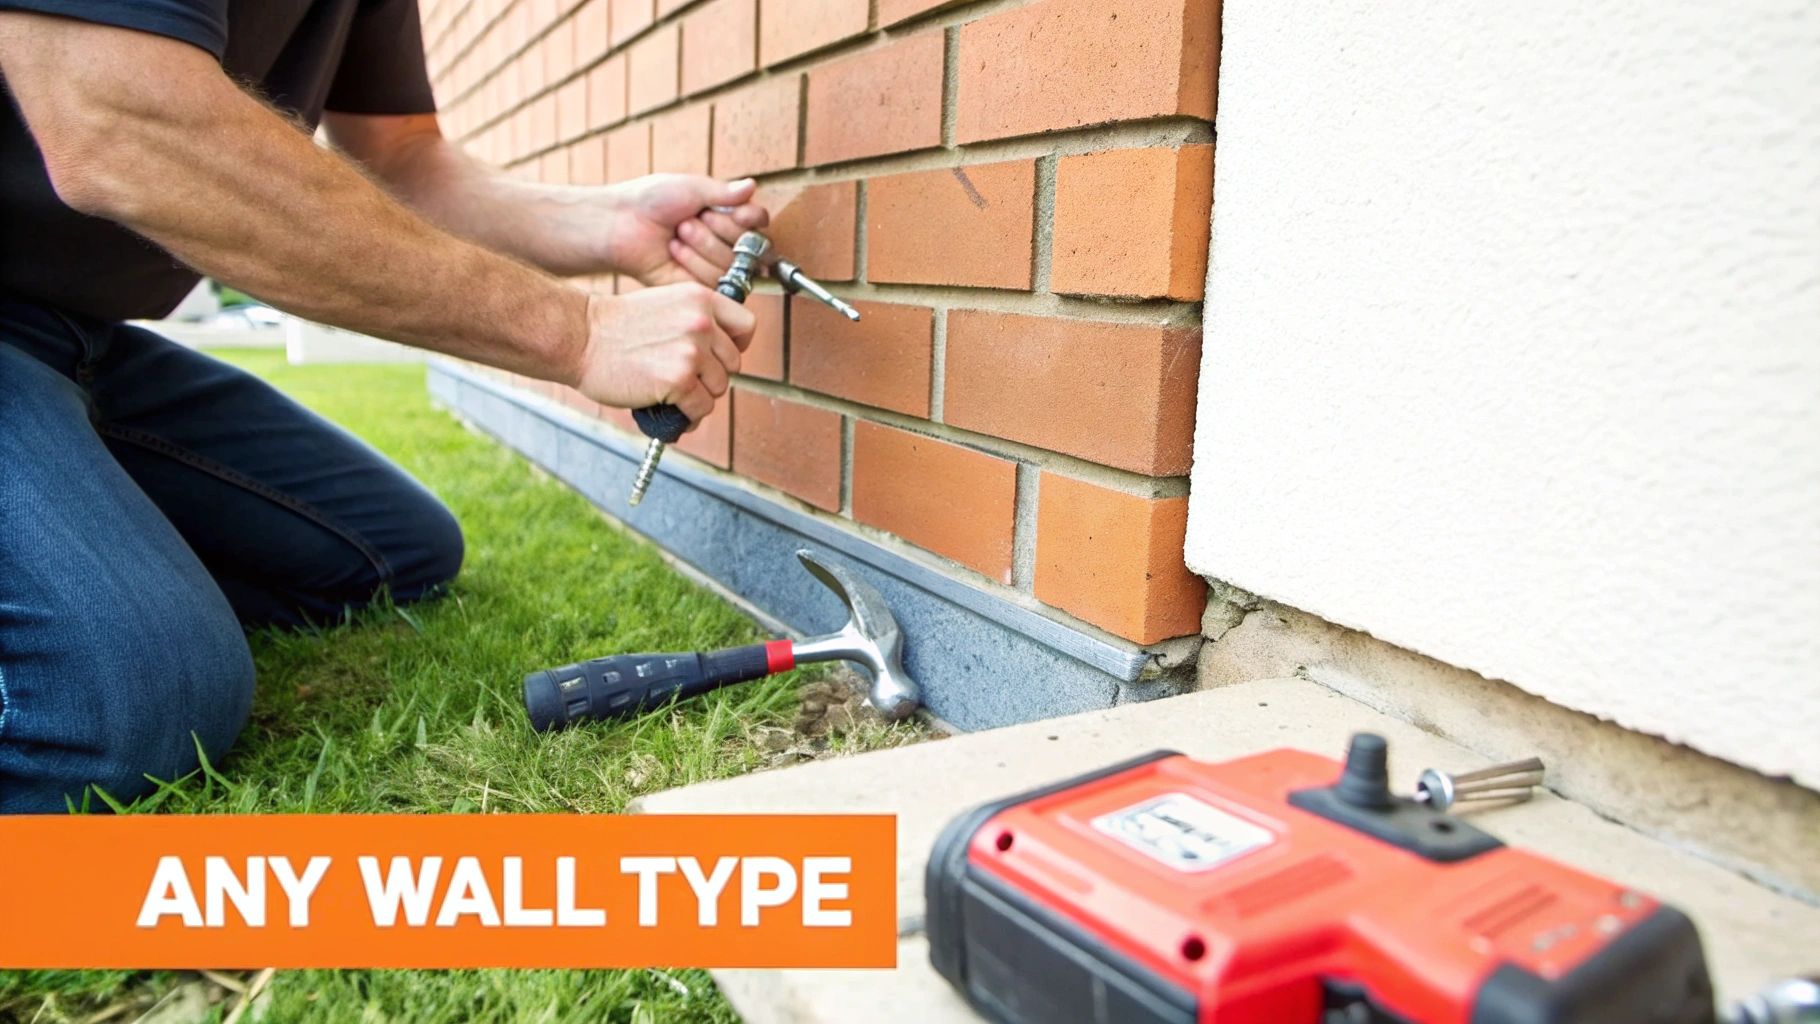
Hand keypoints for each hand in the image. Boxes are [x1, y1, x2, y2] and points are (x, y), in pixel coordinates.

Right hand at [574, 285, 755, 426]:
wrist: (580, 338)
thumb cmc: (615, 326)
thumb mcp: (665, 304)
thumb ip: (694, 320)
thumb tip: (721, 355)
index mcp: (700, 299)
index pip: (747, 326)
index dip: (737, 346)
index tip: (720, 356)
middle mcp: (701, 323)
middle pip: (733, 364)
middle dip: (711, 375)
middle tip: (683, 377)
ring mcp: (691, 352)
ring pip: (718, 388)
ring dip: (698, 396)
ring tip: (671, 392)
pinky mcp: (678, 381)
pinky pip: (701, 409)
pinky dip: (687, 414)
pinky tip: (669, 407)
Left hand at [603, 174, 769, 286]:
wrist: (620, 224)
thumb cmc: (651, 200)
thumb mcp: (691, 187)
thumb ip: (725, 192)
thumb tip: (752, 186)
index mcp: (725, 215)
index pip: (758, 221)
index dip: (750, 219)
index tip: (735, 212)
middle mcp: (724, 242)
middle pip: (749, 245)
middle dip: (719, 229)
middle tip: (691, 220)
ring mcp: (712, 267)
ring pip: (732, 264)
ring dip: (703, 245)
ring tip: (677, 234)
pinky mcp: (699, 288)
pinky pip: (714, 281)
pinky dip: (693, 263)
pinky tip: (673, 252)